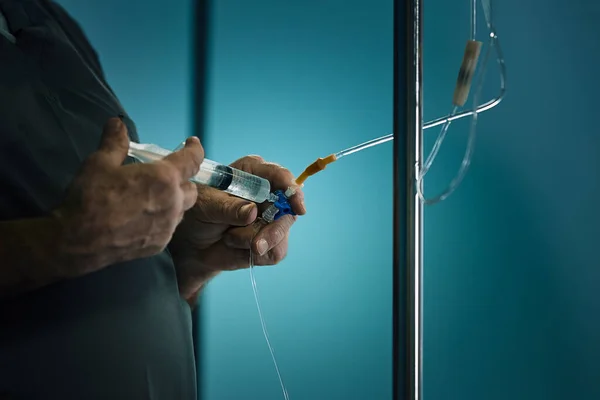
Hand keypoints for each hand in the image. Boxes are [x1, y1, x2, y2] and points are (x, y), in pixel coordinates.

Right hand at [54, 118, 204, 277]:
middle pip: (190, 188)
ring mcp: (168, 226)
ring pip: (181, 210)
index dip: (195, 149)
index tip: (193, 143)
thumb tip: (117, 123)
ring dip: (174, 201)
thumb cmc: (90, 197)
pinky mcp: (160, 244)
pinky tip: (143, 219)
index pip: (192, 160)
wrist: (78, 241)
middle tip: (163, 177)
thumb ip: (115, 142)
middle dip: (181, 180)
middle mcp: (173, 202)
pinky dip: (162, 220)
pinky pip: (169, 228)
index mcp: (164, 177)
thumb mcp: (99, 163)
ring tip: (152, 198)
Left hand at [169, 155, 305, 297]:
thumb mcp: (206, 206)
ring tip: (230, 239)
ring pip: (281, 234)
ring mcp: (272, 218)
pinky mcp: (272, 240)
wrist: (192, 244)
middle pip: (288, 210)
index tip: (297, 206)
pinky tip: (237, 247)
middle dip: (273, 230)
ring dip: (255, 242)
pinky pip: (275, 252)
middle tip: (255, 245)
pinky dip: (255, 255)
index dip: (292, 190)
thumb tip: (252, 211)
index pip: (280, 176)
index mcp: (253, 173)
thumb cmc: (198, 214)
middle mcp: (268, 193)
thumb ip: (228, 208)